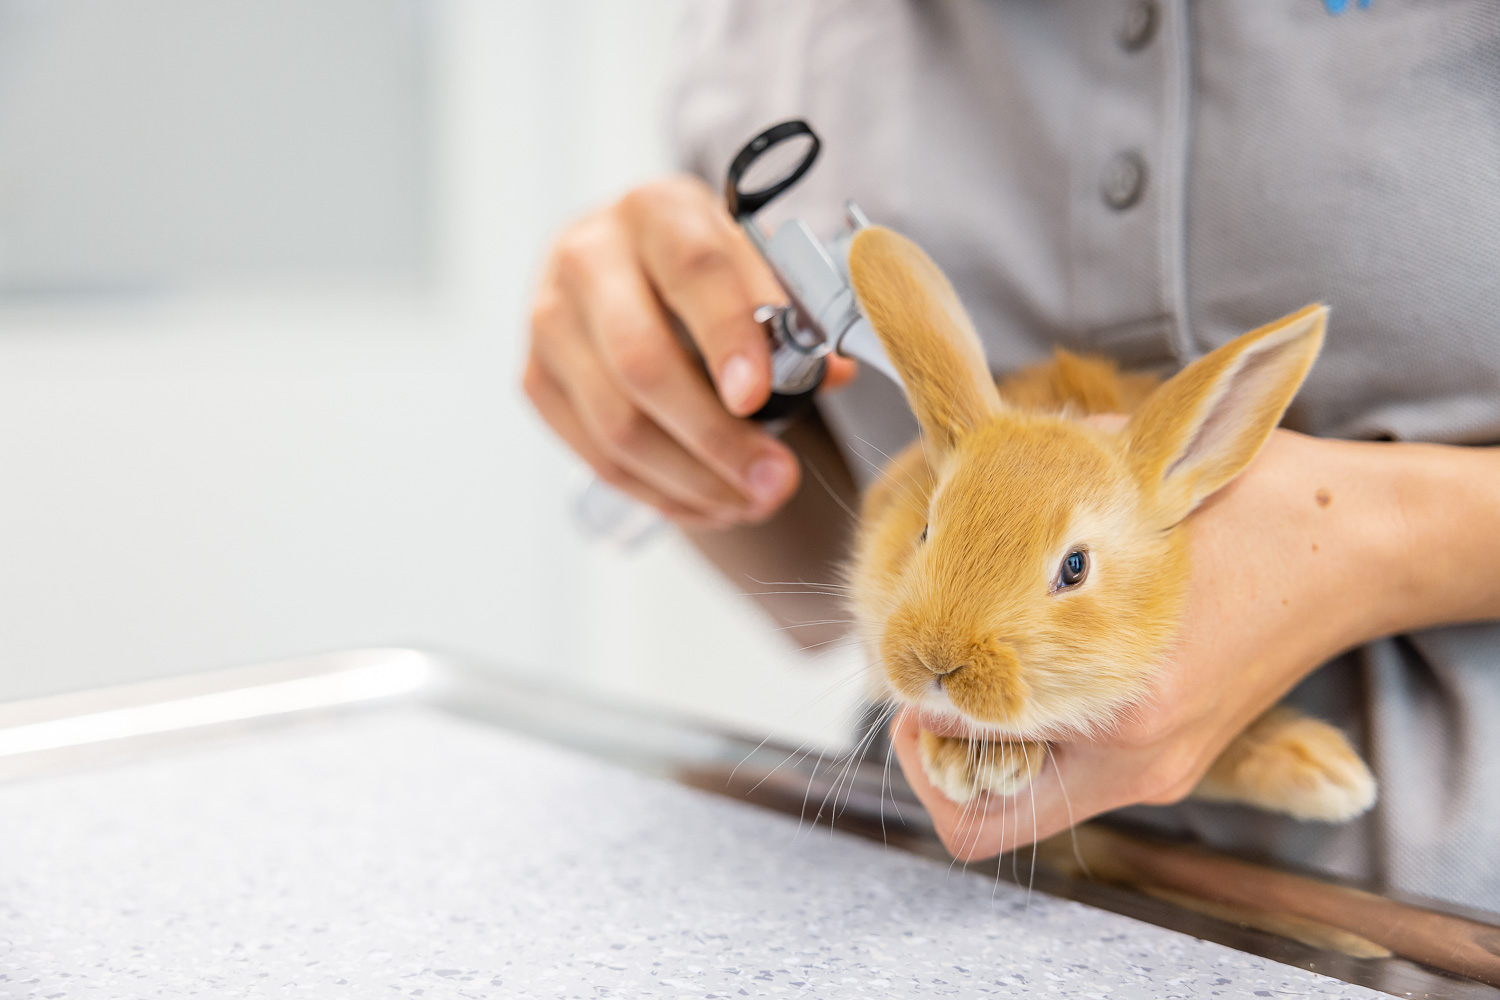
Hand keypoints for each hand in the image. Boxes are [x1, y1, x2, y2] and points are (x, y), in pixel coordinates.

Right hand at [523, 174, 853, 528]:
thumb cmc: (704, 270)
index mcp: (656, 211)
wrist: (627, 262)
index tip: (757, 397)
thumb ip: (794, 313)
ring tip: (753, 501)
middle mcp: (588, 257)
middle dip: (716, 437)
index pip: (692, 273)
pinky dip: (660, 493)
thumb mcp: (753, 264)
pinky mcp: (534, 378)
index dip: (727, 338)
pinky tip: (709, 503)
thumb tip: (829, 373)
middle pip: (643, 363)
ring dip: (693, 480)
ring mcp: (550, 320)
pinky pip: (597, 457)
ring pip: (617, 424)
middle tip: (776, 480)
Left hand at [892, 428, 1408, 859]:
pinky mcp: (1171, 753)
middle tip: (931, 675)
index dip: (922, 739)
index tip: (914, 681)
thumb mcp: (1131, 492)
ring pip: (1030, 792)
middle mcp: (1139, 763)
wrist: (1358, 547)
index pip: (978, 790)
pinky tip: (1033, 653)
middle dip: (945, 747)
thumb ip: (1026, 507)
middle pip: (994, 812)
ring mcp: (1159, 768)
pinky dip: (1036, 724)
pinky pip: (1073, 769)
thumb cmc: (1252, 510)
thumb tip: (935, 506)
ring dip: (989, 735)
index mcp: (1122, 712)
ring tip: (976, 659)